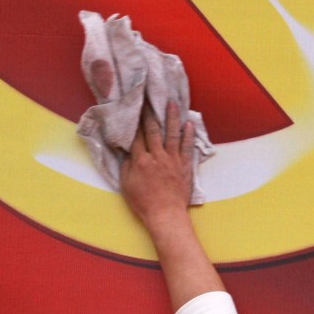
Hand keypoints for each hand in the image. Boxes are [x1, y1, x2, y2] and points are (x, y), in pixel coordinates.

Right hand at [119, 100, 194, 229]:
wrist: (165, 214)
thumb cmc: (143, 203)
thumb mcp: (126, 185)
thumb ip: (126, 166)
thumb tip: (127, 151)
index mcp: (140, 160)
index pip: (136, 136)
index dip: (135, 121)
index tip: (134, 107)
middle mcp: (157, 156)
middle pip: (153, 130)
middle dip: (150, 113)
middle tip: (149, 98)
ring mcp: (172, 160)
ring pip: (172, 134)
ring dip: (171, 117)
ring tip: (172, 103)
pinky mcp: (184, 166)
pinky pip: (187, 147)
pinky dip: (188, 135)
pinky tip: (188, 123)